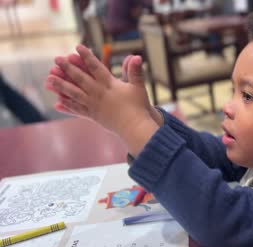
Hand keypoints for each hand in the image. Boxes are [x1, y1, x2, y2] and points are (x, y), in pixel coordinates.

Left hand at [45, 45, 159, 155]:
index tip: (77, 47)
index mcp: (109, 84)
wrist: (134, 127)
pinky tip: (58, 102)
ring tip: (48, 79)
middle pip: (79, 78)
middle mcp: (98, 93)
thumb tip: (137, 56)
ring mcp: (93, 105)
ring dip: (60, 85)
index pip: (95, 67)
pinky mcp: (93, 116)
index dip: (86, 56)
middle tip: (56, 59)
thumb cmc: (138, 106)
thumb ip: (135, 71)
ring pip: (73, 93)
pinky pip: (77, 109)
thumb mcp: (138, 87)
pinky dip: (67, 105)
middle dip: (67, 67)